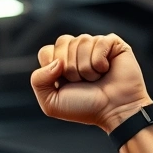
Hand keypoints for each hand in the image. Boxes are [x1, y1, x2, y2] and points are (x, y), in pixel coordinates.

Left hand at [30, 34, 151, 131]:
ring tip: (96, 78)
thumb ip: (38, 80)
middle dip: (70, 68)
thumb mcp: (51, 102)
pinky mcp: (112, 43)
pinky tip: (106, 70)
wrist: (114, 111)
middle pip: (62, 42)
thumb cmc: (85, 108)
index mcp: (59, 63)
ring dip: (86, 67)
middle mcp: (76, 52)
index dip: (52, 67)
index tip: (64, 83)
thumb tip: (56, 61)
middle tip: (82, 82)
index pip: (46, 51)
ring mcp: (94, 46)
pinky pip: (99, 42)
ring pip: (81, 41)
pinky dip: (100, 61)